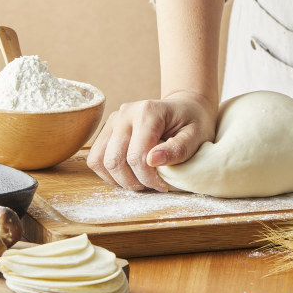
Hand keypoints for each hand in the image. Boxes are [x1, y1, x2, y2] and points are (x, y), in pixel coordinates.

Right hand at [87, 90, 217, 191]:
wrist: (185, 106)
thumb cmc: (193, 122)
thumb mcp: (196, 136)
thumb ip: (177, 149)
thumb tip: (153, 160)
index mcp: (147, 112)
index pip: (136, 156)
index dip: (148, 178)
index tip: (164, 185)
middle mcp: (125, 113)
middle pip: (114, 160)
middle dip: (132, 182)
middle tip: (152, 186)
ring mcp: (113, 120)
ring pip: (99, 160)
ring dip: (118, 179)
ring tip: (140, 181)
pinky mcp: (108, 129)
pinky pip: (96, 158)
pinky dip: (109, 173)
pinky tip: (129, 174)